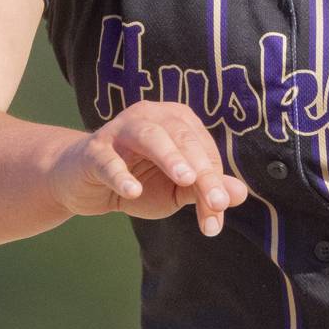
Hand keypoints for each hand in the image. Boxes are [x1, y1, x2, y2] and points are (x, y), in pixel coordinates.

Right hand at [48, 102, 249, 237]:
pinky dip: (121, 175)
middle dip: (202, 172)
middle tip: (217, 202)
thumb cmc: (138, 181)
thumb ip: (204, 190)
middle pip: (183, 139)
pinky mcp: (94, 151)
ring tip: (186, 179)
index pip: (203, 151)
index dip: (213, 182)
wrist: (88, 186)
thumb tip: (240, 194)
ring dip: (169, 156)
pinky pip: (109, 160)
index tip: (219, 212)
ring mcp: (120, 130)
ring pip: (150, 136)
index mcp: (178, 121)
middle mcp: (151, 116)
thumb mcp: (176, 190)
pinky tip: (132, 191)